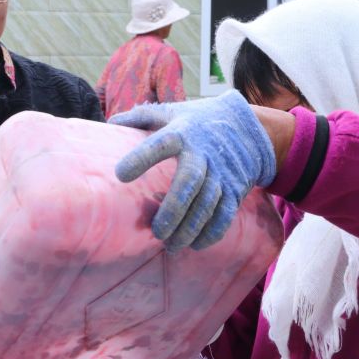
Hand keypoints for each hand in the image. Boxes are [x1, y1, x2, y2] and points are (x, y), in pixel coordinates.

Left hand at [110, 91, 276, 250]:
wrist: (247, 127)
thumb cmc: (198, 121)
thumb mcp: (172, 112)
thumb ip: (141, 117)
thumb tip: (111, 123)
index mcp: (182, 133)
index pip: (161, 144)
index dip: (142, 158)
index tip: (121, 174)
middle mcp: (203, 153)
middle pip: (190, 181)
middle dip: (174, 208)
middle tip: (157, 232)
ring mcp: (222, 172)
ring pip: (208, 203)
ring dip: (191, 227)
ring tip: (172, 246)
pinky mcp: (235, 188)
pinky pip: (226, 213)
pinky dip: (213, 231)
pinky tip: (196, 245)